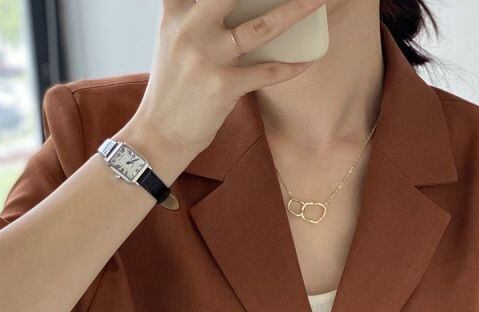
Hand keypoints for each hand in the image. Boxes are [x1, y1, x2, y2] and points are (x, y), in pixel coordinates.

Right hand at [131, 0, 326, 154]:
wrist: (161, 132)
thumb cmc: (174, 86)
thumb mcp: (173, 39)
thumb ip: (194, 15)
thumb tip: (232, 6)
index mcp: (176, 11)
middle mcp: (190, 28)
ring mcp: (208, 57)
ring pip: (261, 27)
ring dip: (296, 11)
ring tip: (317, 1)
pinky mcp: (223, 86)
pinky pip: (267, 72)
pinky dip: (291, 67)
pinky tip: (308, 59)